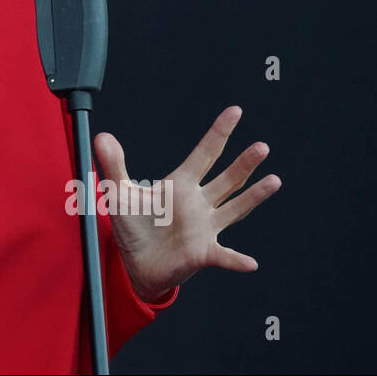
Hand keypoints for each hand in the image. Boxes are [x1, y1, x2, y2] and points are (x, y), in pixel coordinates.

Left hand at [92, 105, 281, 302]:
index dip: (218, 132)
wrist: (136, 264)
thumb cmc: (134, 227)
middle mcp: (198, 203)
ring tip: (274, 180)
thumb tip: (102, 136)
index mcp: (180, 184)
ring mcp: (204, 228)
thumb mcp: (119, 193)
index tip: (235, 111)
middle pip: (226, 178)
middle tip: (261, 147)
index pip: (204, 153)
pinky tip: (250, 263)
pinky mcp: (202, 253)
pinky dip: (236, 260)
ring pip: (234, 208)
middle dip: (243, 163)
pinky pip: (223, 256)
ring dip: (254, 196)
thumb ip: (113, 165)